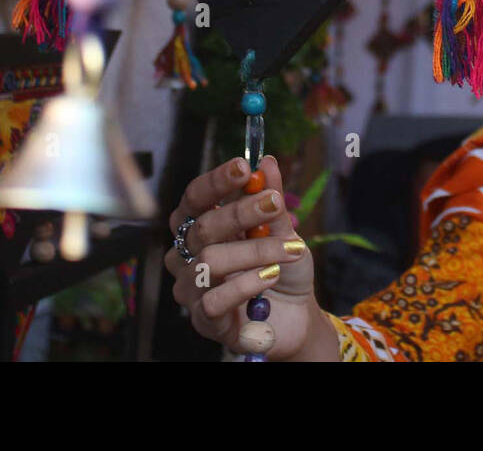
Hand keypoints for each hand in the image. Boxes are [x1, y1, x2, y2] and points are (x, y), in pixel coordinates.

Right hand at [165, 154, 316, 358]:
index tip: (244, 166)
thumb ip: (272, 201)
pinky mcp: (204, 319)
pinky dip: (247, 284)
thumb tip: (267, 162)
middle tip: (275, 202)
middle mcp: (187, 255)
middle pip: (202, 226)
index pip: (195, 198)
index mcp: (200, 227)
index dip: (216, 180)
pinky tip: (270, 276)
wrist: (296, 314)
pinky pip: (215, 299)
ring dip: (254, 251)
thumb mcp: (283, 231)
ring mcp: (192, 288)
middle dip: (241, 211)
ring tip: (289, 251)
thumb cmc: (281, 268)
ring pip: (210, 261)